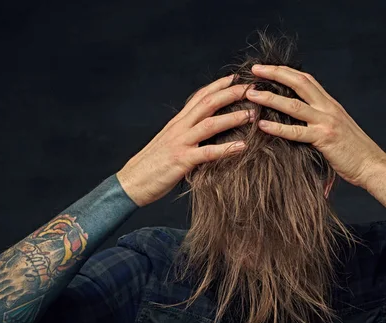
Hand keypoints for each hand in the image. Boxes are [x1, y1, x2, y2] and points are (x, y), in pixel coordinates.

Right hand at [117, 75, 252, 206]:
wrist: (131, 182)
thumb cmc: (152, 165)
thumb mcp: (170, 143)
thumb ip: (186, 133)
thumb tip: (203, 130)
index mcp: (177, 122)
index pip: (199, 97)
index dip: (218, 85)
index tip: (236, 78)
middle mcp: (179, 128)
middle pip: (208, 104)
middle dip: (231, 94)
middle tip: (252, 89)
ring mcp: (180, 143)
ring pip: (210, 124)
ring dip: (233, 118)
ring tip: (253, 115)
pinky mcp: (181, 161)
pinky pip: (208, 153)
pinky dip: (227, 149)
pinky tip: (243, 147)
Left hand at [245, 65, 385, 189]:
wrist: (373, 166)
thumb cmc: (354, 152)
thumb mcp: (337, 128)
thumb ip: (320, 120)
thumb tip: (299, 120)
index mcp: (331, 104)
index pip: (306, 79)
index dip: (286, 71)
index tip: (267, 67)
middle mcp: (328, 108)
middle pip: (299, 82)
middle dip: (275, 73)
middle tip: (255, 70)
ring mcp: (327, 122)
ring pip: (294, 105)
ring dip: (270, 97)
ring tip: (252, 95)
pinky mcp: (324, 139)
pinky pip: (296, 132)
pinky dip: (278, 128)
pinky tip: (263, 125)